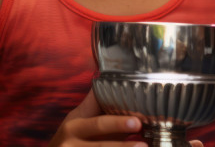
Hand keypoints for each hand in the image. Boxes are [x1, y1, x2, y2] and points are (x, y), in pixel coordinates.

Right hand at [49, 90, 202, 146]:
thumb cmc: (71, 136)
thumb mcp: (77, 117)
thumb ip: (94, 102)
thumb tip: (108, 75)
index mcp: (74, 126)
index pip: (99, 124)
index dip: (118, 123)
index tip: (137, 122)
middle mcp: (72, 143)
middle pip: (101, 145)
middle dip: (123, 144)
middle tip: (143, 140)